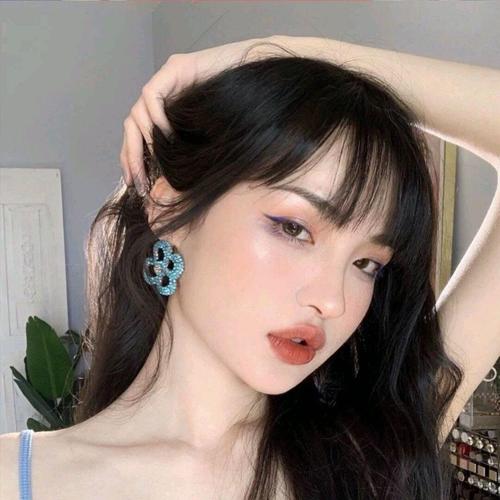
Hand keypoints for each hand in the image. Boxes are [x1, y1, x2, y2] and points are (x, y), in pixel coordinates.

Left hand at [120, 36, 278, 195]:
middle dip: (131, 157)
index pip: (136, 137)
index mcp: (164, 112)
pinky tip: (169, 136)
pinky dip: (157, 119)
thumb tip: (165, 186)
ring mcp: (166, 80)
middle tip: (139, 182)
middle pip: (131, 127)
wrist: (261, 82)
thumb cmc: (240, 114)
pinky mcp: (175, 68)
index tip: (137, 185)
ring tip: (159, 162)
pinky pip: (152, 96)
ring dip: (144, 142)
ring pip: (136, 114)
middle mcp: (161, 95)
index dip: (132, 161)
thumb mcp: (204, 143)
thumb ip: (184, 156)